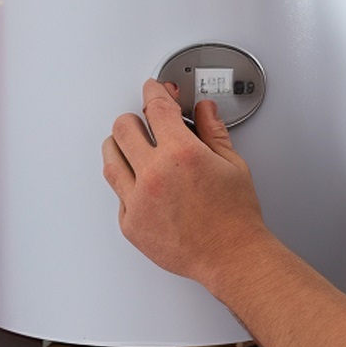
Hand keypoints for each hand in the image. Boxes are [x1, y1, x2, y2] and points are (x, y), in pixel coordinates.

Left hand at [101, 80, 270, 285]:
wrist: (231, 256)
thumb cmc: (235, 217)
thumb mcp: (233, 165)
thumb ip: (213, 132)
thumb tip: (203, 111)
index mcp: (181, 153)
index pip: (156, 107)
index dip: (154, 92)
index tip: (154, 90)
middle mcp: (154, 174)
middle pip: (123, 127)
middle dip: (135, 118)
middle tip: (144, 121)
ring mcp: (138, 200)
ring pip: (110, 158)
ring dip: (119, 146)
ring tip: (132, 148)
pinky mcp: (131, 224)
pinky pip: (117, 193)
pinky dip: (127, 183)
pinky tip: (139, 182)